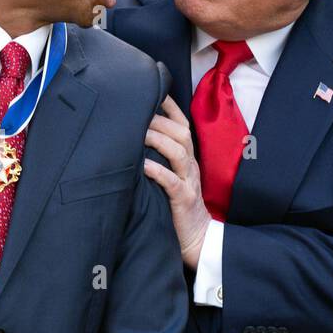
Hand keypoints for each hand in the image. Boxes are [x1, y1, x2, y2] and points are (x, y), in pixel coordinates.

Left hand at [142, 93, 211, 269]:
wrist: (199, 242)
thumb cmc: (178, 209)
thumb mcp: (171, 179)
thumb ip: (159, 160)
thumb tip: (133, 141)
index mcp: (187, 159)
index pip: (182, 125)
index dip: (169, 107)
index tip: (151, 90)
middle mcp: (190, 166)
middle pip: (180, 133)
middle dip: (159, 119)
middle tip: (137, 110)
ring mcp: (189, 182)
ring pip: (178, 152)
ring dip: (157, 139)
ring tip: (138, 132)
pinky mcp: (184, 201)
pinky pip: (171, 182)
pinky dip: (157, 171)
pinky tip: (142, 165)